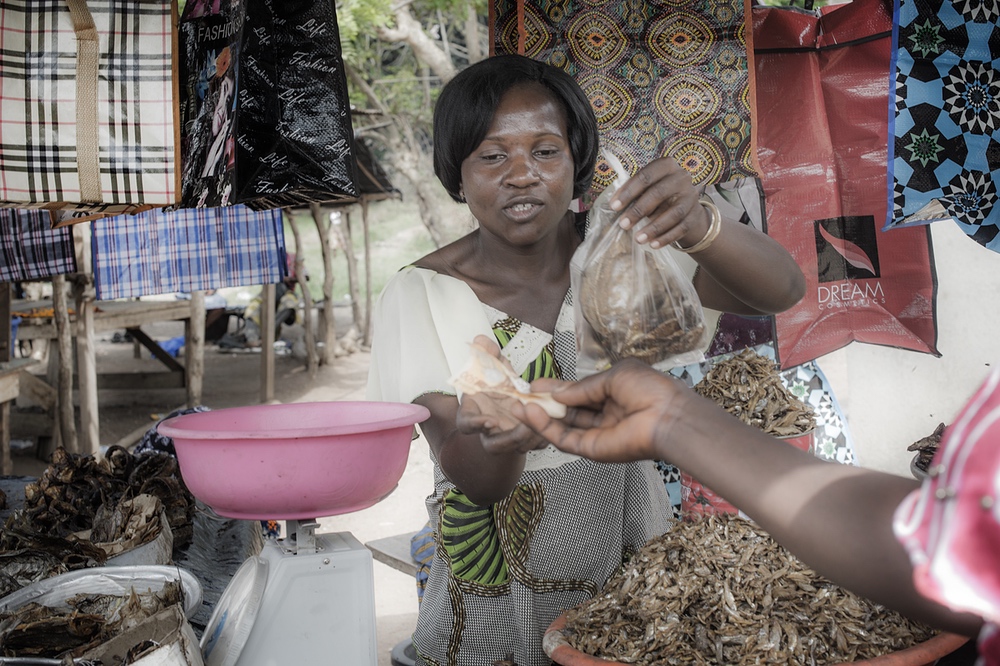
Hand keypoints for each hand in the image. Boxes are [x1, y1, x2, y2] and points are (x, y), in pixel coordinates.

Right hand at [454, 336, 551, 454]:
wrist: (508, 398)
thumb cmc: (496, 384)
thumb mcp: (493, 367)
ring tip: (546, 419)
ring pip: (518, 446)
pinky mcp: (527, 441)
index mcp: (474, 413)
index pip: (467, 423)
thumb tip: (481, 340)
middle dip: (512, 436)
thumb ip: (487, 354)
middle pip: (495, 444)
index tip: (489, 421)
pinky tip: (556, 420)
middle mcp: (489, 431)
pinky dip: (546, 434)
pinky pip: (536, 443)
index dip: (475, 424)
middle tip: (526, 425)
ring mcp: (508, 439)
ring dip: (532, 436)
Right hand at [513, 359, 684, 462]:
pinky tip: (530, 413)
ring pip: (561, 427)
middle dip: (543, 403)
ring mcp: (597, 435)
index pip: (578, 393)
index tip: (535, 383)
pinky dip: (545, 428)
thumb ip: (582, 387)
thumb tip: (557, 392)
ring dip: (538, 416)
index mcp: (613, 395)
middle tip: (520, 394)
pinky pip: (563, 439)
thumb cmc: (650, 390)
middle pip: (567, 411)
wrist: (668, 417)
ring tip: (516, 404)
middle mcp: (604, 416)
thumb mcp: (613, 376)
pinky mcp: (592, 450)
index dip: (557, 388)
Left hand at [608, 157, 709, 248]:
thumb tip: (614, 203)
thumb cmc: (660, 193)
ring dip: (654, 228)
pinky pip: (681, 228)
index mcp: (667, 166)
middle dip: (638, 210)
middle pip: (659, 193)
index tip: (614, 206)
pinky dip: (666, 238)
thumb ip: (633, 192)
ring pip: (673, 213)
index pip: (646, 176)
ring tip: (638, 239)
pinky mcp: (695, 214)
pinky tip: (653, 244)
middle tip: (624, 225)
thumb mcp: (647, 187)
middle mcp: (682, 178)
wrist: (686, 203)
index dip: (628, 191)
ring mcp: (691, 196)